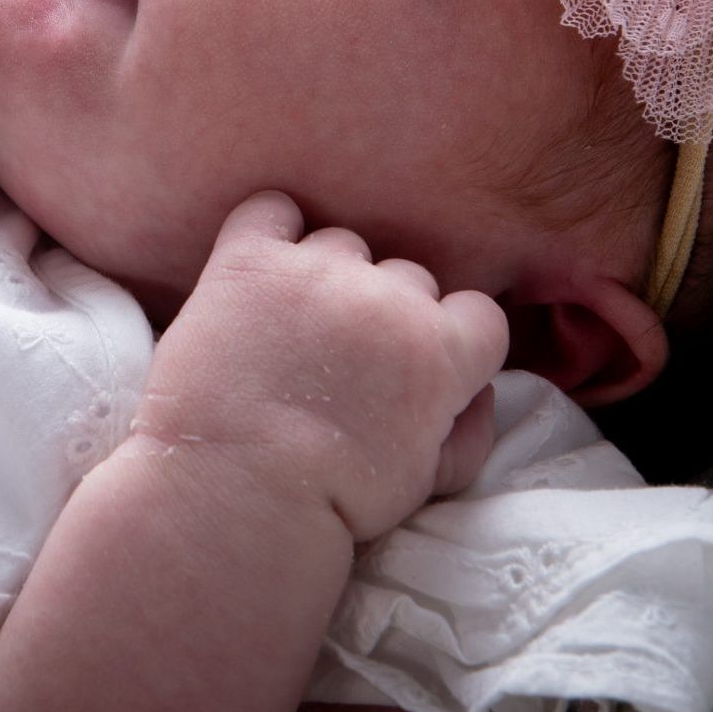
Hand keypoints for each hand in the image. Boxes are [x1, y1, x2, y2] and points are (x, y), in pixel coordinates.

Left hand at [137, 193, 506, 541]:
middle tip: (342, 364)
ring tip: (290, 333)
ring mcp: (317, 272)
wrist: (234, 496)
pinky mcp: (250, 261)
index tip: (413, 370)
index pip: (479, 314)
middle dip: (386, 315)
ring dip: (328, 277)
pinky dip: (270, 232)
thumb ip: (471, 430)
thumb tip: (478, 390)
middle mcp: (388, 298)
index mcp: (442, 351)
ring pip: (344, 245)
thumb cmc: (333, 500)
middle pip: (408, 278)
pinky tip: (261, 274)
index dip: (449, 342)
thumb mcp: (428, 483)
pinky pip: (272, 210)